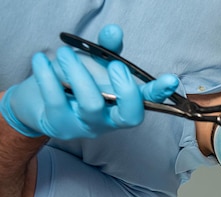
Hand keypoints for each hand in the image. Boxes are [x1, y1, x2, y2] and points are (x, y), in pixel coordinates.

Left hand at [0, 24, 178, 139]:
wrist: (37, 103)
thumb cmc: (73, 84)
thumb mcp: (94, 65)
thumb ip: (106, 49)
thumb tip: (113, 32)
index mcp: (123, 104)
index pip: (148, 101)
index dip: (160, 92)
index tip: (169, 80)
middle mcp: (110, 120)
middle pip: (129, 116)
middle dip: (126, 89)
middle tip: (114, 64)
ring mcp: (86, 126)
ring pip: (91, 104)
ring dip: (79, 72)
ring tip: (65, 54)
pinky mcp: (60, 125)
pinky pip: (57, 100)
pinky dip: (48, 75)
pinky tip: (41, 61)